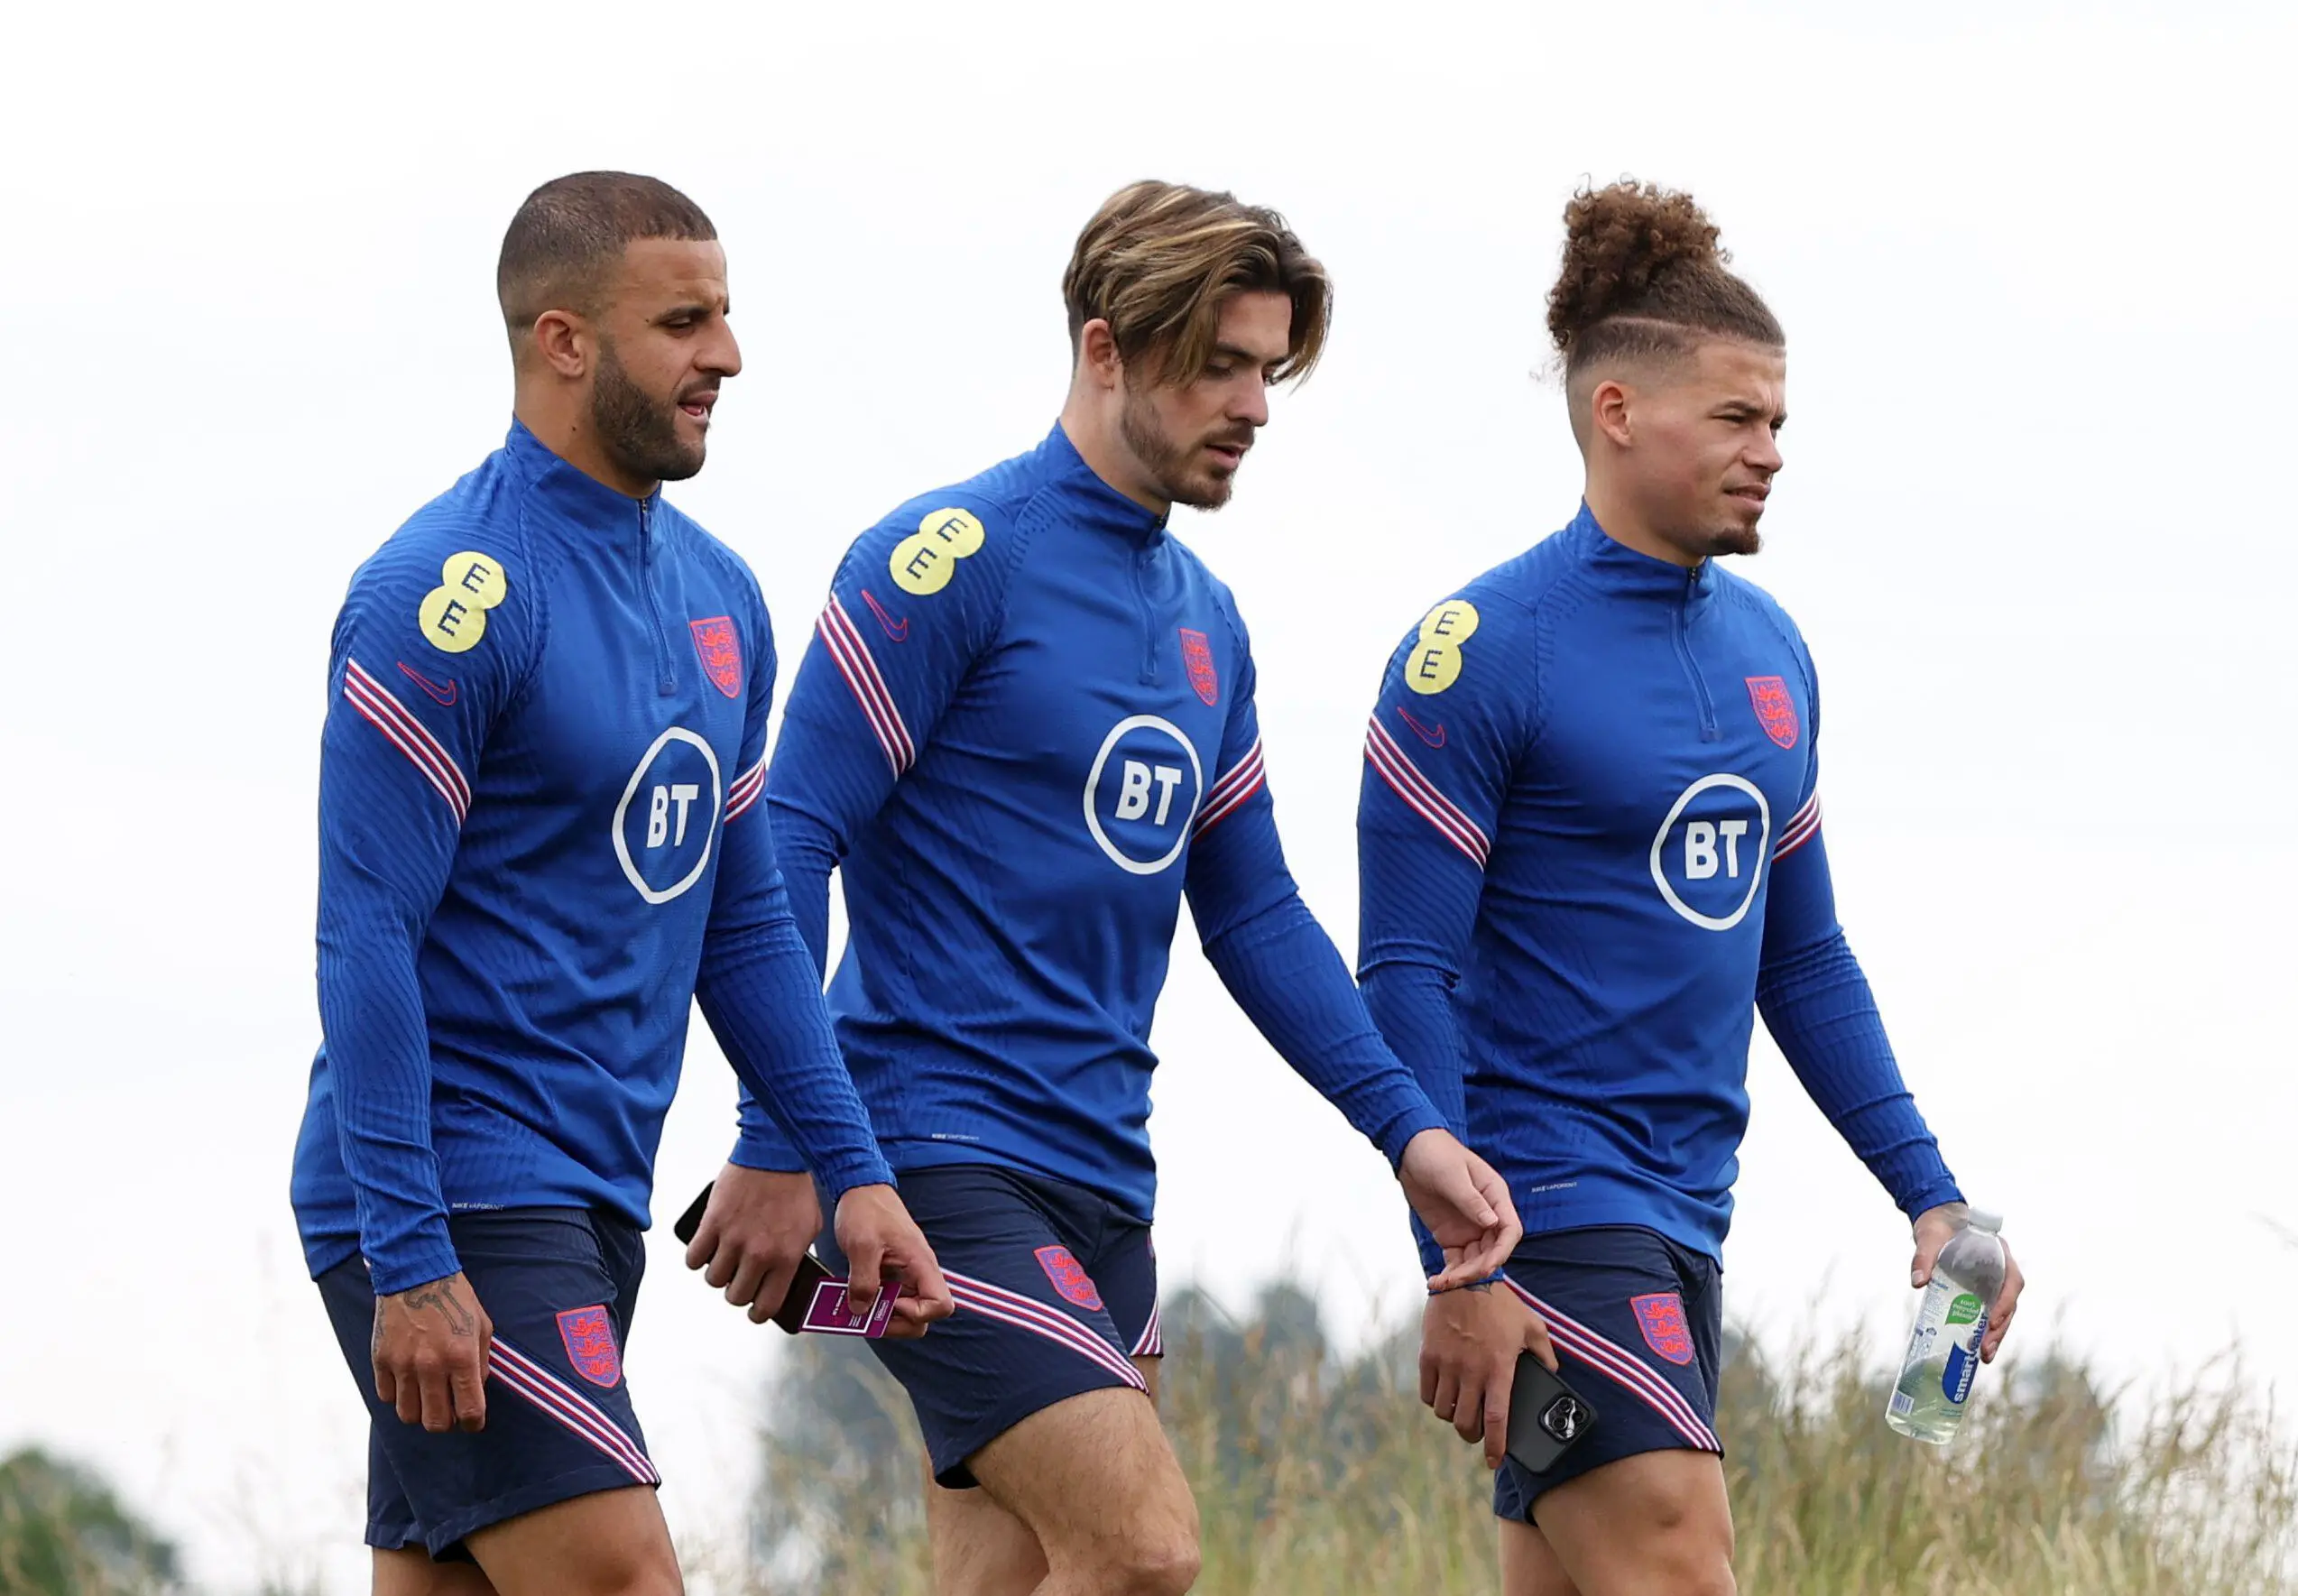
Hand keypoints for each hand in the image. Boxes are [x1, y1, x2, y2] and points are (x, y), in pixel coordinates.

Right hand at [372, 1270, 491, 1432]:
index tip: (473, 1423)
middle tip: (450, 1411)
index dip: (473, 1424)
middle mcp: (430, 1365)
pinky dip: (399, 1396)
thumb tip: (475, 1393)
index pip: (469, 1411)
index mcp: (461, 1356)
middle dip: (447, 1423)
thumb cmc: (455, 1299)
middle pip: (436, 1422)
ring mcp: (402, 1364)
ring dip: (421, 1412)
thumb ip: (481, 1364)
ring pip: (408, 1415)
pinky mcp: (380, 1360)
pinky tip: (409, 1381)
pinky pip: (387, 1396)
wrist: (415, 1274)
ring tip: (428, 1396)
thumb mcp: (482, 1326)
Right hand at [685, 1163, 821, 1324]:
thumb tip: (785, 1280)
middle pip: (736, 1297)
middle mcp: (758, 1253)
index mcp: (786, 1257)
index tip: (755, 1311)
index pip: (767, 1306)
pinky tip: (707, 1249)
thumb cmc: (795, 1189)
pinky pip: (694, 1258)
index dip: (758, 1314)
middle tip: (740, 1280)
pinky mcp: (712, 1223)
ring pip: (714, 1280)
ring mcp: (733, 1239)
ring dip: (718, 1274)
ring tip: (725, 1261)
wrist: (776, 1154)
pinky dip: (697, 1258)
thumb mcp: (810, 1229)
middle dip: (737, 1293)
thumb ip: (796, 1257)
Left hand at [832, 1183, 955, 1338]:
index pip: (941, 1305)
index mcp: (920, 1263)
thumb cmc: (867, 1209)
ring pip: (906, 1310)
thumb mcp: (861, 1247)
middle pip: (924, 1316)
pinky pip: (890, 1297)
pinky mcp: (894, 1273)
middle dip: (897, 1323)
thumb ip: (863, 1281)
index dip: (917, 1313)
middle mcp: (918, 1272)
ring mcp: (907, 1274)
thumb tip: (861, 1309)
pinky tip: (856, 1297)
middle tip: (869, 1315)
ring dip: (883, 1315)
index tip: (890, 1303)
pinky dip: (874, 1303)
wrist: (861, 1188)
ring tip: (858, 1306)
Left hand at [1396, 1130, 1523, 1290]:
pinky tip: (1436, 1281)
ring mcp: (1470, 1227)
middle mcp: (1487, 1215)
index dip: (1502, 1251)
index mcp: (1495, 1196)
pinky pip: (1456, 1260)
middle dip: (1478, 1267)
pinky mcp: (1451, 1235)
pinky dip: (1449, 1273)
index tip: (1488, 1266)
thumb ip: (1471, 1200)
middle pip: (1493, 1250)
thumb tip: (1492, 1223)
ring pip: (1475, 1260)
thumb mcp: (1452, 1175)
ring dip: (1462, 1275)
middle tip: (1457, 1278)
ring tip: (1442, 1283)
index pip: (1510, 1230)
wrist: (1411, 1150)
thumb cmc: (1436, 1153)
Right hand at [1421, 1284, 1557, 1468]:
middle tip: (1477, 1432)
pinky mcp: (1428, 1356)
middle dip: (1472, 1435)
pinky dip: (1435, 1400)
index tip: (1494, 1461)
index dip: (1495, 1446)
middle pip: (1466, 1423)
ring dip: (1453, 1417)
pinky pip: (1427, 1393)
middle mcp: (1470, 1371)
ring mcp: (1447, 1364)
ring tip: (1461, 1410)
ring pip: (1444, 1411)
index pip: (1496, 1419)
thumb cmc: (1500, 1304)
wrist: (1464, 1278)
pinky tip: (1444, 1394)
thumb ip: (1544, 1354)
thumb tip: (1554, 1373)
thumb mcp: (1531, 1326)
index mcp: (1499, 1368)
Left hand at [1911, 1202, 2024, 1361]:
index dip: (2006, 1303)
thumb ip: (1923, 1257)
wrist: (1937, 1218)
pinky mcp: (1979, 1291)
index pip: (2012, 1282)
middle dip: (1999, 1329)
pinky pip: (1986, 1312)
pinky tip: (1972, 1348)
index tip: (1991, 1321)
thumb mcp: (1929, 1236)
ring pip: (2000, 1312)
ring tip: (1983, 1356)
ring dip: (1994, 1335)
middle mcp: (2001, 1270)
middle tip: (1985, 1351)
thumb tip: (1918, 1283)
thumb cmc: (1938, 1225)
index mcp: (1998, 1253)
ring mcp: (1992, 1282)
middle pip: (2008, 1304)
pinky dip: (1981, 1329)